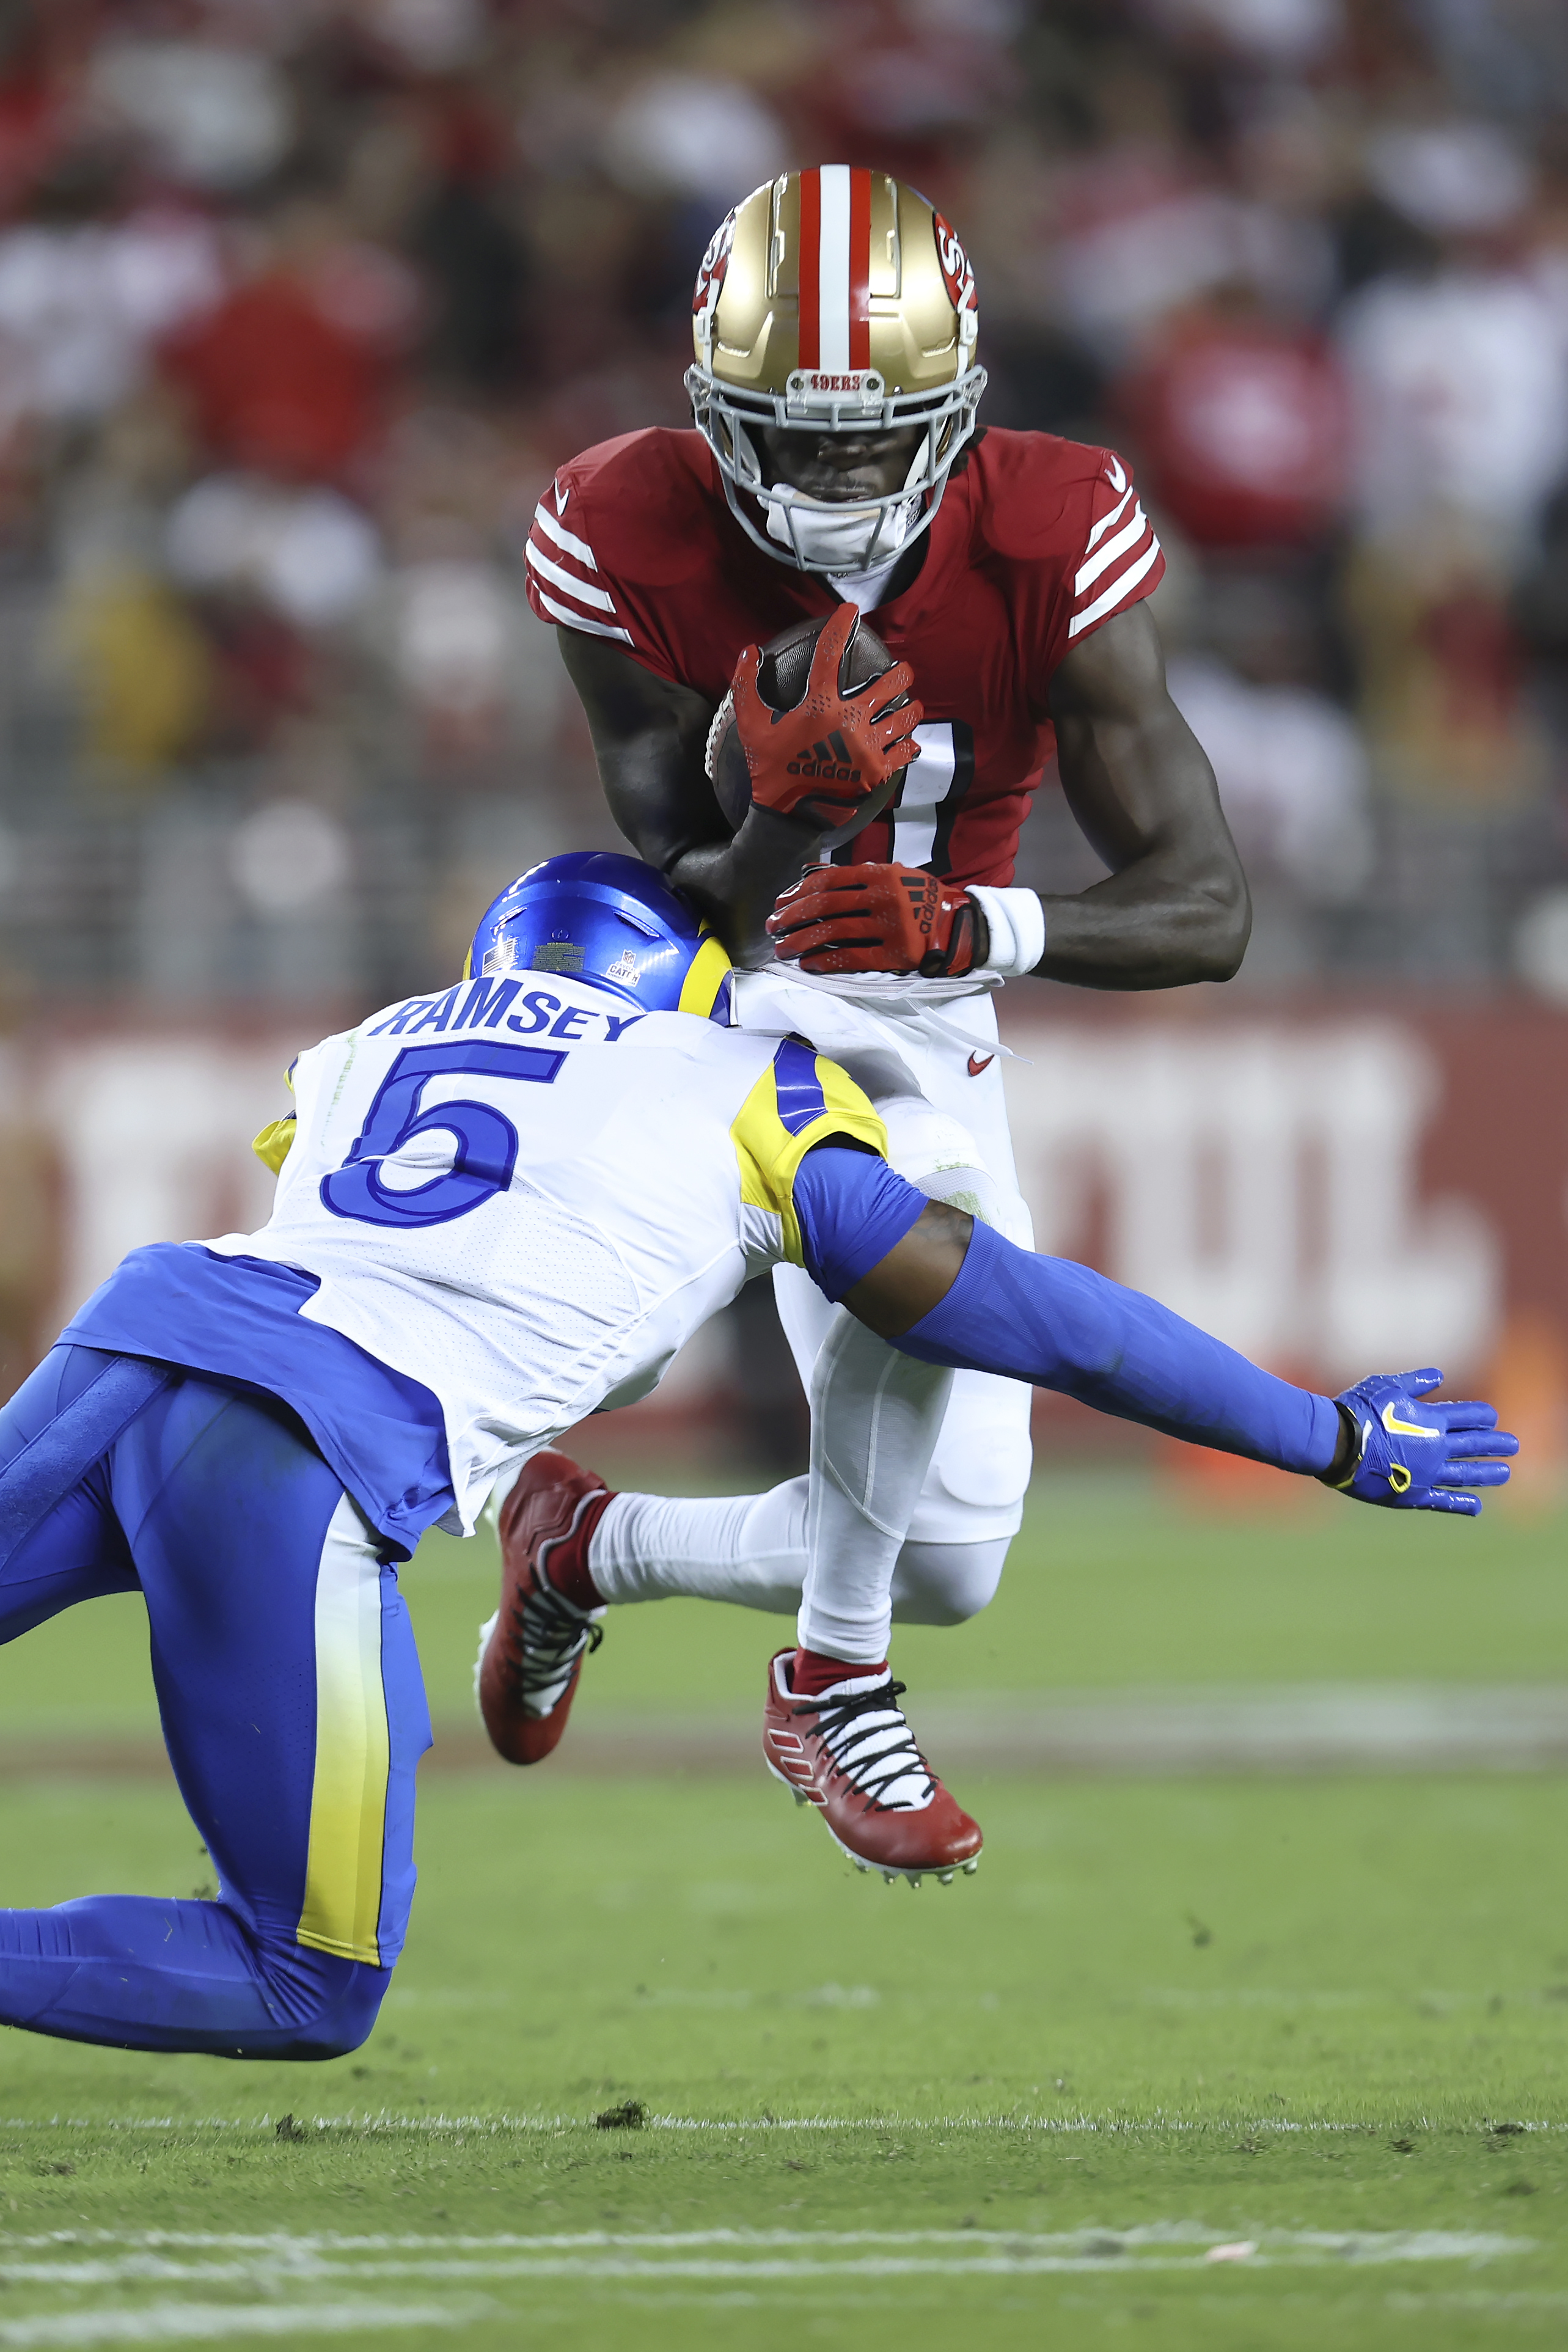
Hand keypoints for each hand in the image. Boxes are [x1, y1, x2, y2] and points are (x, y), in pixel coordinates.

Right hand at [732, 604, 921, 833]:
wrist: (788, 816)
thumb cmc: (770, 768)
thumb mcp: (750, 726)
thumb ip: (747, 686)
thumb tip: (749, 650)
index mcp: (820, 705)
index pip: (830, 653)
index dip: (841, 626)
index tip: (851, 610)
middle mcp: (850, 720)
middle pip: (888, 685)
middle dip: (900, 674)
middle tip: (902, 672)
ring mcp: (868, 746)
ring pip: (904, 717)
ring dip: (911, 708)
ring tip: (913, 705)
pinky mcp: (878, 770)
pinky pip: (905, 750)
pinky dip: (909, 743)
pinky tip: (910, 740)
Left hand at [768, 861, 984, 976]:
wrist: (961, 925)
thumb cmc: (920, 899)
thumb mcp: (894, 875)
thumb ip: (857, 875)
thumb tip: (809, 874)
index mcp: (880, 874)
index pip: (828, 880)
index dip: (798, 892)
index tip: (779, 903)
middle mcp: (883, 897)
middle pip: (824, 906)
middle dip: (792, 917)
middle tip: (772, 928)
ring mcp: (890, 926)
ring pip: (833, 933)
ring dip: (802, 941)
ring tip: (783, 949)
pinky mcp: (895, 955)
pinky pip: (852, 958)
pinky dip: (826, 962)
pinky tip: (809, 965)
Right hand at [1322, 1368, 1516, 1515]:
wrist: (1334, 1443)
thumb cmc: (1357, 1409)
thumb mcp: (1386, 1386)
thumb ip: (1415, 1383)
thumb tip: (1439, 1375)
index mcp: (1431, 1420)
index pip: (1469, 1417)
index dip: (1483, 1416)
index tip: (1492, 1418)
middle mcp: (1435, 1448)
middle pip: (1475, 1445)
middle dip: (1496, 1444)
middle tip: (1513, 1446)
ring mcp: (1426, 1474)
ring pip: (1466, 1474)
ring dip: (1487, 1473)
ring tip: (1505, 1474)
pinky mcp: (1412, 1495)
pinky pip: (1443, 1501)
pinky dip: (1461, 1503)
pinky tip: (1477, 1506)